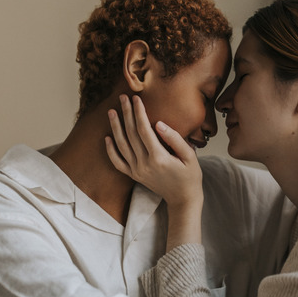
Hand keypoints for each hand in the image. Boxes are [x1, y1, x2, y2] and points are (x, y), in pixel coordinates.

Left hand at [105, 94, 203, 209]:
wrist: (183, 199)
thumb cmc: (190, 176)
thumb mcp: (190, 156)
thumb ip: (175, 139)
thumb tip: (159, 124)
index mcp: (159, 157)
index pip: (144, 129)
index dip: (138, 112)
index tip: (136, 98)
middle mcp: (144, 164)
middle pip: (131, 134)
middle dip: (126, 114)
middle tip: (122, 97)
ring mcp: (137, 171)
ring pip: (121, 145)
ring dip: (115, 127)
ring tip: (112, 112)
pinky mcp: (134, 176)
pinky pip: (117, 163)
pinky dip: (110, 150)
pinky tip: (107, 137)